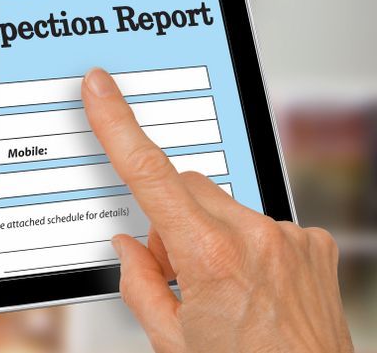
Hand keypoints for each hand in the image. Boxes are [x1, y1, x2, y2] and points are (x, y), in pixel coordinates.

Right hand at [82, 68, 353, 352]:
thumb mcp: (172, 343)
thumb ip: (139, 286)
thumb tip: (128, 249)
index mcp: (209, 259)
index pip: (149, 175)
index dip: (118, 125)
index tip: (100, 89)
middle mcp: (255, 238)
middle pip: (185, 187)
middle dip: (167, 216)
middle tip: (171, 271)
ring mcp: (290, 239)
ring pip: (222, 205)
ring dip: (207, 233)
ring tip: (219, 289)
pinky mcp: (315, 245)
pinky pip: (262, 223)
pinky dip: (246, 246)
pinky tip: (251, 287)